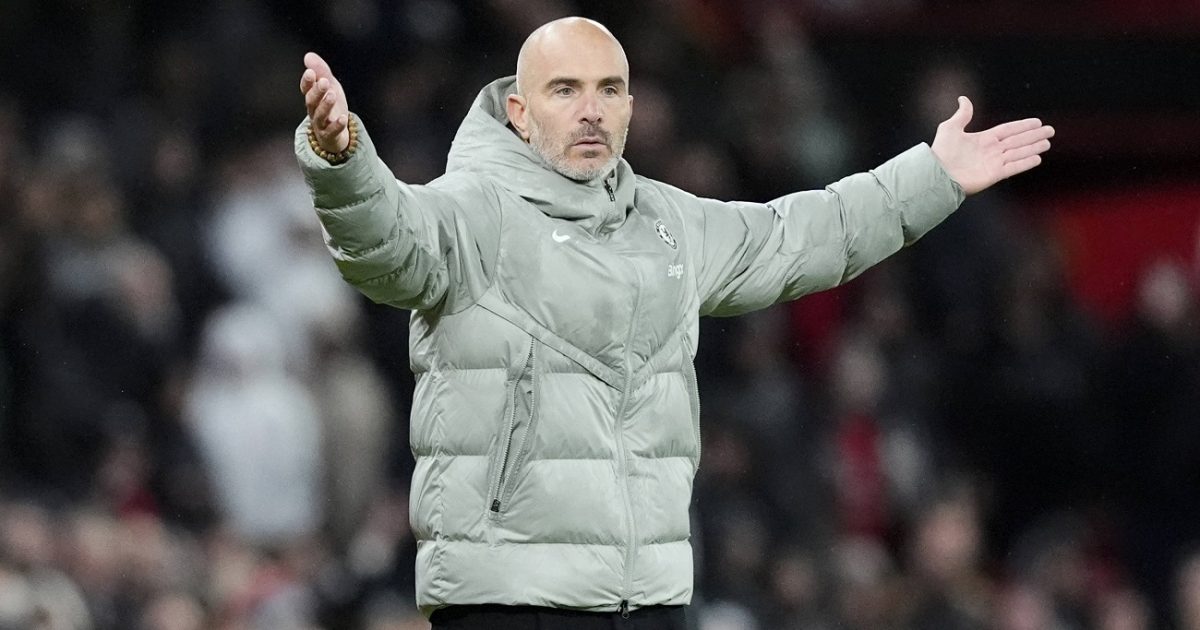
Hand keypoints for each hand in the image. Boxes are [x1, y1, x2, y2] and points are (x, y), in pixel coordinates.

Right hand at [300, 52, 350, 152]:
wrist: (335, 134)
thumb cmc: (331, 106)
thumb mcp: (329, 86)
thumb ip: (321, 71)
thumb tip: (308, 55)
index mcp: (312, 97)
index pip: (306, 88)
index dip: (307, 81)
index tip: (311, 72)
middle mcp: (314, 110)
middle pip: (312, 101)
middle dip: (317, 91)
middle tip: (324, 82)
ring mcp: (321, 124)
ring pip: (320, 115)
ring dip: (325, 105)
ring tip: (333, 95)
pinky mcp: (330, 135)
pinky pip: (332, 131)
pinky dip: (337, 125)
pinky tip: (343, 118)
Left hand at [931, 96, 1053, 194]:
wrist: (936, 173)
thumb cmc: (941, 152)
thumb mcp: (950, 128)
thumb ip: (962, 114)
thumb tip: (963, 98)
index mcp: (982, 139)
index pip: (1008, 130)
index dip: (1022, 126)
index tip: (1037, 122)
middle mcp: (990, 151)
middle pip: (1017, 141)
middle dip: (1034, 135)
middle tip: (1050, 130)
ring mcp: (993, 163)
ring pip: (1018, 153)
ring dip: (1033, 147)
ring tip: (1047, 143)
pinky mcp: (993, 175)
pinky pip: (1013, 167)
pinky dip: (1025, 163)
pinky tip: (1037, 158)